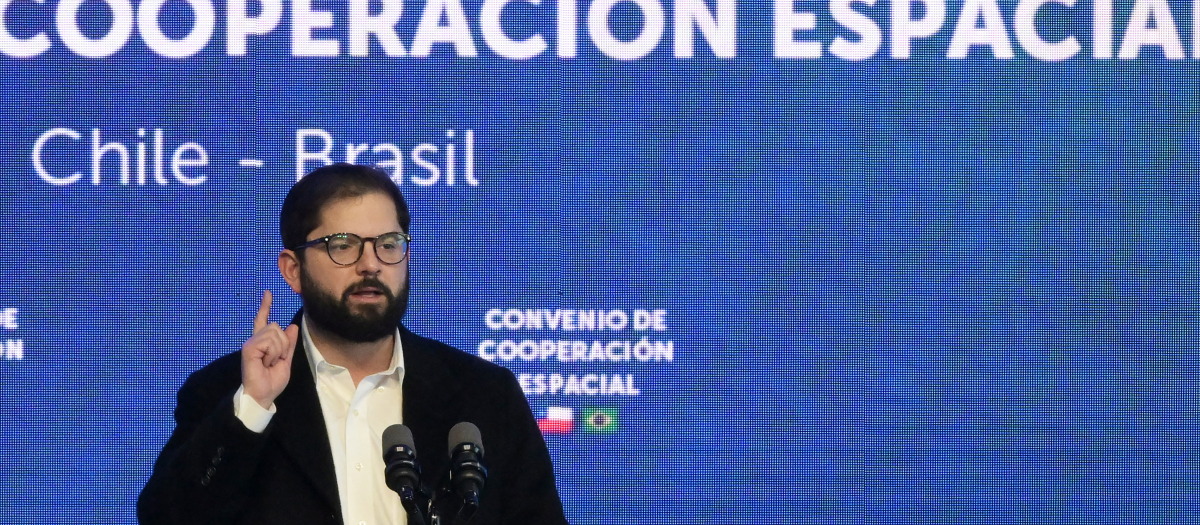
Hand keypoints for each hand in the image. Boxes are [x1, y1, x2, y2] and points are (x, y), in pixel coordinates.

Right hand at [241, 290, 299, 408]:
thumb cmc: (272, 382)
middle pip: (277, 327)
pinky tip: (266, 363)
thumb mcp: (286, 361)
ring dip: (279, 350)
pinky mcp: (249, 348)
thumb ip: (289, 344)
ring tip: (270, 363)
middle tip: (276, 360)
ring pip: (275, 333)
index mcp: (263, 342)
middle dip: (284, 344)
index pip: (264, 320)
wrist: (263, 395)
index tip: (268, 293)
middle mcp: (255, 340)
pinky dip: (273, 353)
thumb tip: (292, 326)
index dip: (266, 306)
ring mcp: (251, 343)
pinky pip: (269, 341)